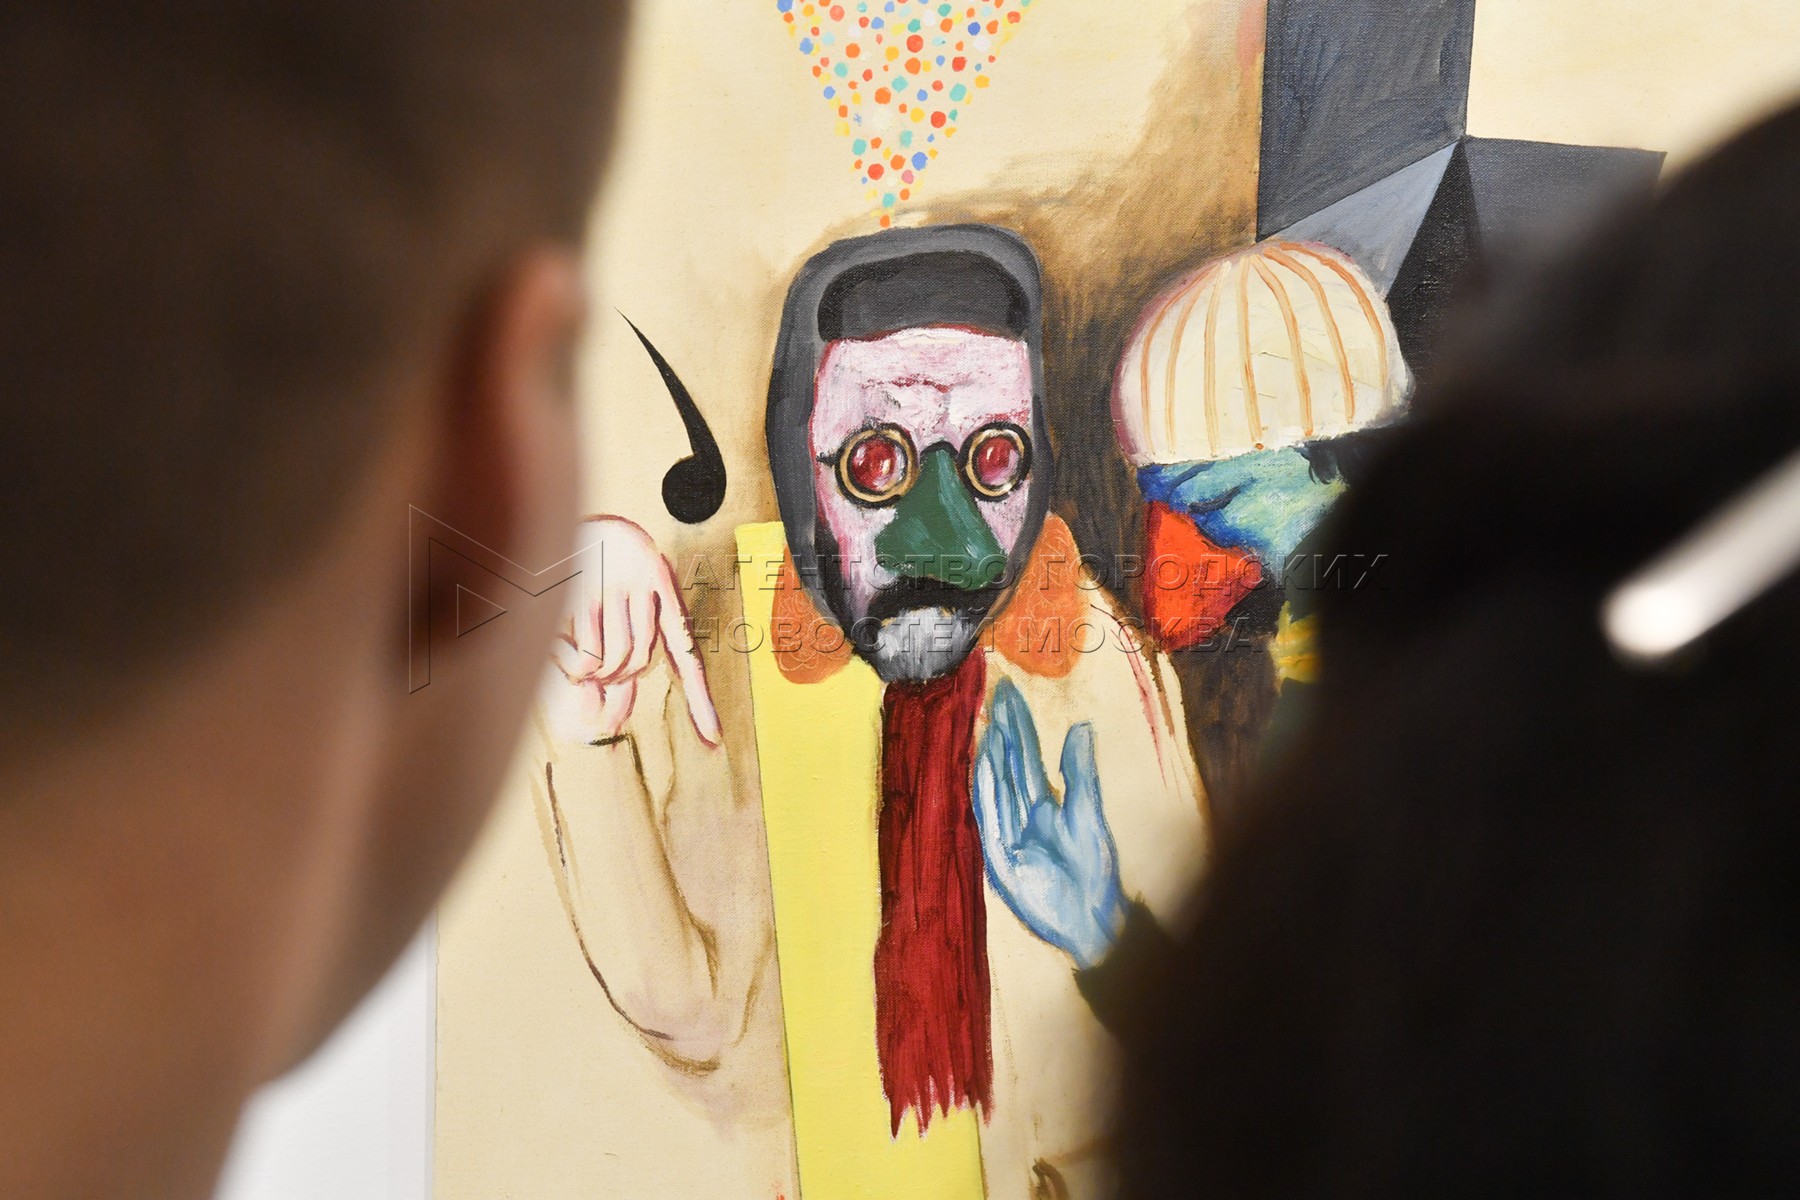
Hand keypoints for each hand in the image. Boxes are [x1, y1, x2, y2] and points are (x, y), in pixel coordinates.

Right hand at [546, 517, 720, 746]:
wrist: (558, 509)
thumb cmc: (591, 566)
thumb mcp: (614, 604)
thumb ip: (619, 656)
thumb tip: (611, 718)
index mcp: (663, 588)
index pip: (687, 653)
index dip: (700, 700)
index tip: (714, 738)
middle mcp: (644, 585)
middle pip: (642, 662)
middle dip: (618, 680)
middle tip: (596, 680)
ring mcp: (612, 589)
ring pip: (617, 661)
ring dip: (597, 676)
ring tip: (580, 668)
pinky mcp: (580, 594)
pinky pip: (587, 655)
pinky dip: (576, 669)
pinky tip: (563, 653)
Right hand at [972, 679, 1125, 969]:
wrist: (1092, 920)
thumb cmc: (1093, 870)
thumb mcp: (1088, 815)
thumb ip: (1080, 773)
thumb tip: (1081, 726)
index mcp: (1042, 806)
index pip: (1025, 758)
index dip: (1018, 727)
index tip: (1009, 695)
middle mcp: (1021, 818)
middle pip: (1009, 767)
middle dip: (1002, 733)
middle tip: (995, 695)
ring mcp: (1008, 838)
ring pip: (997, 790)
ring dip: (991, 758)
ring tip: (988, 725)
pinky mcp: (1002, 862)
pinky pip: (992, 822)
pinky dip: (987, 794)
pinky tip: (984, 766)